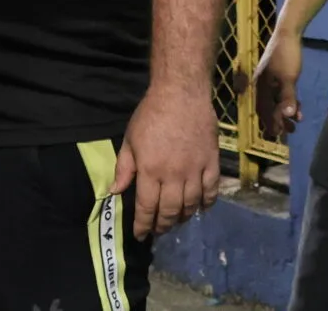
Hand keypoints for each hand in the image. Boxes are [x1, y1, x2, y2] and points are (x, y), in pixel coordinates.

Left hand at [116, 81, 221, 239]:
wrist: (181, 92)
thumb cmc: (151, 114)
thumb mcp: (130, 139)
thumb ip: (124, 168)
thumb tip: (115, 193)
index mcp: (150, 170)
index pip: (146, 208)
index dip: (142, 225)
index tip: (140, 234)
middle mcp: (173, 175)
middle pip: (169, 211)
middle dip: (162, 226)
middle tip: (158, 230)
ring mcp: (195, 169)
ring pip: (191, 204)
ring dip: (183, 217)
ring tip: (177, 220)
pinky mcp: (211, 161)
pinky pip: (211, 190)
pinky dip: (207, 203)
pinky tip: (201, 207)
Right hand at [251, 31, 302, 141]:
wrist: (288, 32)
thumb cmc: (286, 55)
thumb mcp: (289, 78)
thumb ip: (287, 97)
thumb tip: (286, 116)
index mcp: (261, 86)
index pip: (264, 110)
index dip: (271, 123)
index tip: (279, 134)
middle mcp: (262, 84)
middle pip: (268, 107)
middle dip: (279, 120)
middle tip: (291, 131)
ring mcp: (269, 79)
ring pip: (276, 100)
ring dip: (286, 111)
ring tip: (298, 120)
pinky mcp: (277, 74)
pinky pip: (280, 92)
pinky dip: (288, 100)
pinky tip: (298, 105)